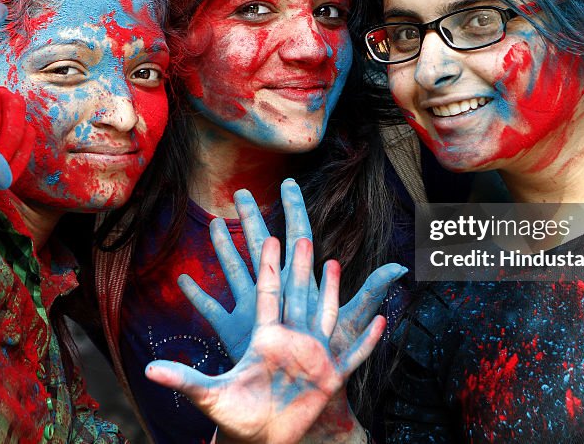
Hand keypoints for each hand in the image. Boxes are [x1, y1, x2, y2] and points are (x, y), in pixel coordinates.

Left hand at [147, 237, 384, 443]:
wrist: (261, 438)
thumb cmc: (238, 413)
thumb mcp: (209, 395)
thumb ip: (183, 378)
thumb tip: (148, 371)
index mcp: (263, 335)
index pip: (266, 291)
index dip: (267, 264)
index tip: (267, 235)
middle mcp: (289, 339)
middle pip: (296, 291)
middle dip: (298, 262)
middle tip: (301, 231)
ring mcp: (311, 355)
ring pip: (324, 314)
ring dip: (331, 291)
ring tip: (336, 264)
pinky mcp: (329, 377)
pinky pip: (354, 356)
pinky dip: (368, 341)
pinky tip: (384, 322)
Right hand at [178, 179, 406, 362]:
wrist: (306, 400)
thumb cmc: (331, 359)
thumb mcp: (351, 323)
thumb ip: (370, 293)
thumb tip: (401, 268)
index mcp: (301, 285)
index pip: (299, 237)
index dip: (294, 210)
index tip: (287, 183)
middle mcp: (276, 292)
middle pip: (261, 246)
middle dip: (250, 217)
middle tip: (238, 191)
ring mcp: (254, 310)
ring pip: (235, 271)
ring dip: (222, 249)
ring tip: (211, 224)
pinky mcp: (237, 333)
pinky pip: (213, 312)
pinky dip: (198, 297)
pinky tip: (182, 281)